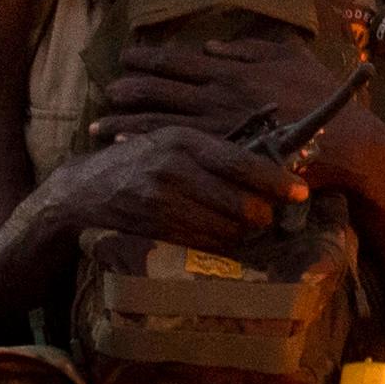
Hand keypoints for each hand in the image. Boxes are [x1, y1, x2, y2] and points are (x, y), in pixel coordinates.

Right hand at [34, 119, 300, 251]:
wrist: (83, 191)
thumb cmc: (140, 162)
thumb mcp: (173, 141)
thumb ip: (214, 148)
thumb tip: (268, 160)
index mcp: (185, 139)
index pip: (243, 161)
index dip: (276, 180)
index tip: (300, 192)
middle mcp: (175, 167)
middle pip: (241, 202)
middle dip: (262, 214)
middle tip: (269, 216)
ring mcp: (163, 199)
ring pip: (226, 227)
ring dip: (243, 233)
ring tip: (244, 227)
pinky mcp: (155, 227)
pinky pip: (204, 244)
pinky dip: (219, 244)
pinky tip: (219, 237)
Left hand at [98, 35, 384, 202]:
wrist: (344, 141)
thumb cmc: (321, 96)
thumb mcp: (291, 56)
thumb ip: (250, 47)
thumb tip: (213, 44)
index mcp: (231, 69)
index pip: (177, 60)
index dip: (146, 58)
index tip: (125, 57)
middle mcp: (217, 95)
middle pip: (158, 89)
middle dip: (127, 89)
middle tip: (106, 91)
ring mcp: (216, 127)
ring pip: (159, 120)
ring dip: (126, 121)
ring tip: (99, 125)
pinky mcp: (220, 155)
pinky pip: (175, 149)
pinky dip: (147, 145)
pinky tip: (126, 147)